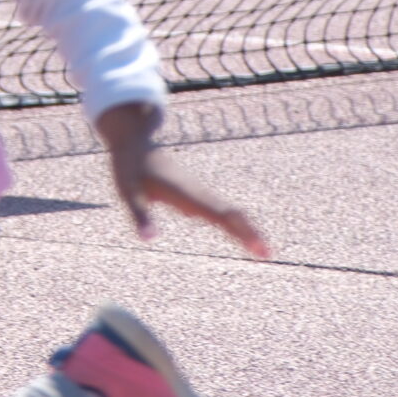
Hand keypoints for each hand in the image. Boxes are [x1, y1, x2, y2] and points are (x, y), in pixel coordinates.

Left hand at [95, 102, 270, 258]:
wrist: (136, 142)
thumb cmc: (130, 168)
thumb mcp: (128, 193)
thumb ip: (140, 216)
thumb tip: (150, 240)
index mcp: (185, 193)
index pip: (220, 215)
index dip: (240, 231)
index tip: (258, 247)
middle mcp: (197, 193)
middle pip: (230, 214)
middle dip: (250, 233)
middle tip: (268, 254)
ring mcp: (198, 193)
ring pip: (228, 212)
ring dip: (245, 230)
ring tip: (262, 250)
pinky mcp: (195, 195)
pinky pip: (220, 211)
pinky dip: (234, 224)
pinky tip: (242, 236)